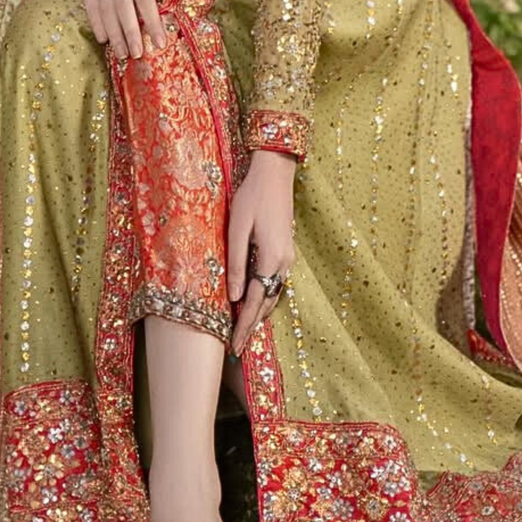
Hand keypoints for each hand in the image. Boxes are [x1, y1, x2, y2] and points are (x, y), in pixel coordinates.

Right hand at [83, 0, 178, 60]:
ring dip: (115, 36)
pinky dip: (98, 27)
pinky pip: (92, 10)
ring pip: (107, 12)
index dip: (152, 22)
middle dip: (131, 33)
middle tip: (137, 53)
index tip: (160, 43)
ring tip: (123, 54)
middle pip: (124, 8)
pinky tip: (104, 41)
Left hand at [227, 150, 296, 355]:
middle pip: (266, 303)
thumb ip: (236, 265)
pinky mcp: (286, 250)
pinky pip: (275, 282)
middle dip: (252, 326)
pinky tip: (253, 300)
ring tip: (243, 330)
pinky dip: (264, 297)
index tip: (235, 347)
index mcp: (271, 259)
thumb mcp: (237, 230)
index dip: (243, 326)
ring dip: (258, 313)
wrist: (275, 174)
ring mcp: (288, 257)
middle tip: (237, 347)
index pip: (254, 302)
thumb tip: (233, 298)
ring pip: (272, 294)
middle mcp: (284, 263)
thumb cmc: (251, 197)